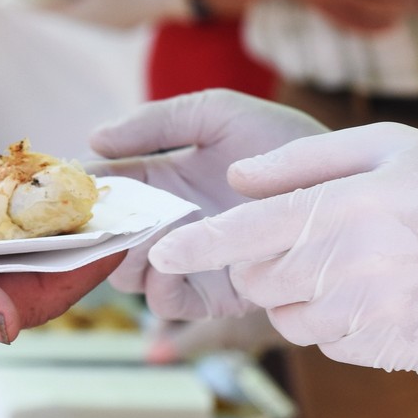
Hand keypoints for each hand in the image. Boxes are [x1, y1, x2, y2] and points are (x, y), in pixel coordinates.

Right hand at [88, 90, 325, 319]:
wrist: (344, 191)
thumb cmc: (285, 145)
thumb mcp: (219, 115)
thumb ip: (157, 121)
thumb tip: (93, 140)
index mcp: (158, 176)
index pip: (100, 186)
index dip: (80, 188)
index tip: (73, 185)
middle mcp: (164, 222)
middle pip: (102, 237)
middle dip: (96, 229)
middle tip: (104, 218)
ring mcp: (185, 259)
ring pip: (124, 273)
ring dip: (126, 255)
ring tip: (145, 233)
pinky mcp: (210, 294)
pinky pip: (164, 301)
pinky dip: (159, 284)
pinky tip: (174, 258)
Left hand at [149, 123, 417, 372]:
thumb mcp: (386, 146)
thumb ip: (301, 162)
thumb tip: (236, 181)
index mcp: (344, 210)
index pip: (242, 236)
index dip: (192, 246)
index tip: (160, 253)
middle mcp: (350, 268)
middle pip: (256, 280)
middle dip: (256, 263)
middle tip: (297, 241)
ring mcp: (369, 316)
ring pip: (286, 317)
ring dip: (294, 294)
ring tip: (346, 264)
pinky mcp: (385, 352)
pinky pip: (327, 342)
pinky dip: (332, 321)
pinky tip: (376, 293)